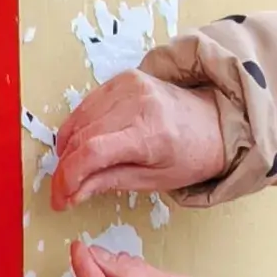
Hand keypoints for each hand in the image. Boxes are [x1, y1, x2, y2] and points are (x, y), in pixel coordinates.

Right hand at [49, 69, 230, 206]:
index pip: (92, 152)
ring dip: (68, 149)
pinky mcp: (125, 78)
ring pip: (79, 120)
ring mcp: (130, 86)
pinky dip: (79, 127)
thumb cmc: (191, 155)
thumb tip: (72, 193)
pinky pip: (87, 105)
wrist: (215, 123)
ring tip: (74, 170)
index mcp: (150, 133)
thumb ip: (109, 182)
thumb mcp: (154, 180)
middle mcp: (138, 103)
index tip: (60, 198)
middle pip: (81, 136)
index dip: (68, 177)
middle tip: (64, 191)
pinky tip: (83, 145)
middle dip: (65, 169)